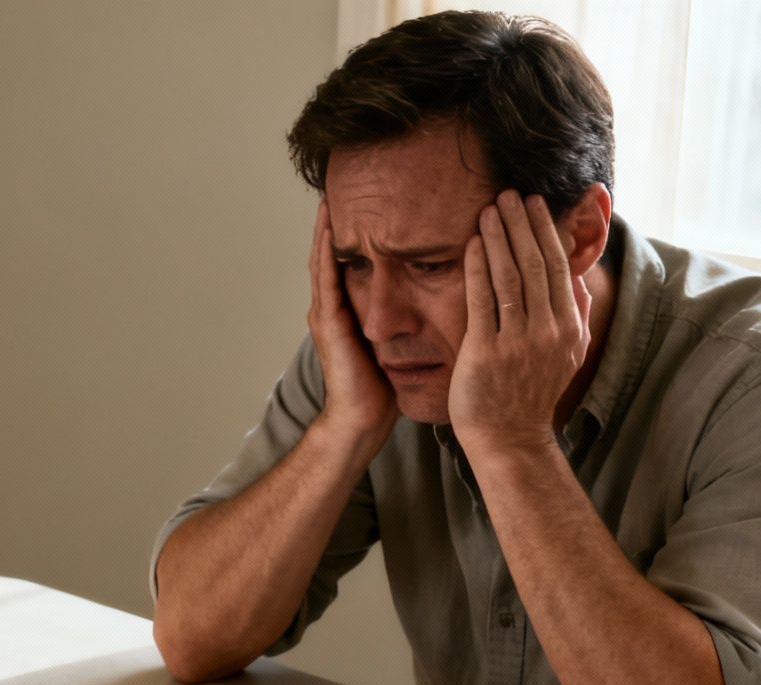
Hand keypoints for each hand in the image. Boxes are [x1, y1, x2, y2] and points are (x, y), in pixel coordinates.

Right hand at [308, 200, 396, 445]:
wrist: (362, 420)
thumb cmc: (382, 390)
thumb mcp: (398, 345)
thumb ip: (406, 320)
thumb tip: (436, 299)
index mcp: (350, 312)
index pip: (352, 264)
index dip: (358, 235)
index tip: (369, 204)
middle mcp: (333, 308)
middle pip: (333, 255)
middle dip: (337, 224)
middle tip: (342, 188)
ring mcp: (326, 314)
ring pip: (324, 260)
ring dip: (325, 228)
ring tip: (329, 197)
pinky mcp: (328, 323)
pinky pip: (325, 278)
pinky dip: (325, 251)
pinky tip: (330, 227)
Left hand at [447, 190, 591, 453]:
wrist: (509, 438)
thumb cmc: (532, 394)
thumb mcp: (568, 355)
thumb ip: (578, 317)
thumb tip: (580, 282)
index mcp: (569, 327)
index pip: (559, 267)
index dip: (545, 231)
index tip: (533, 204)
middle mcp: (548, 331)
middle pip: (536, 264)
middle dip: (521, 225)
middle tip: (508, 194)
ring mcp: (517, 342)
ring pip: (510, 276)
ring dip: (498, 238)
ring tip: (488, 210)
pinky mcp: (486, 353)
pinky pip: (482, 301)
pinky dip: (477, 268)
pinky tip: (470, 244)